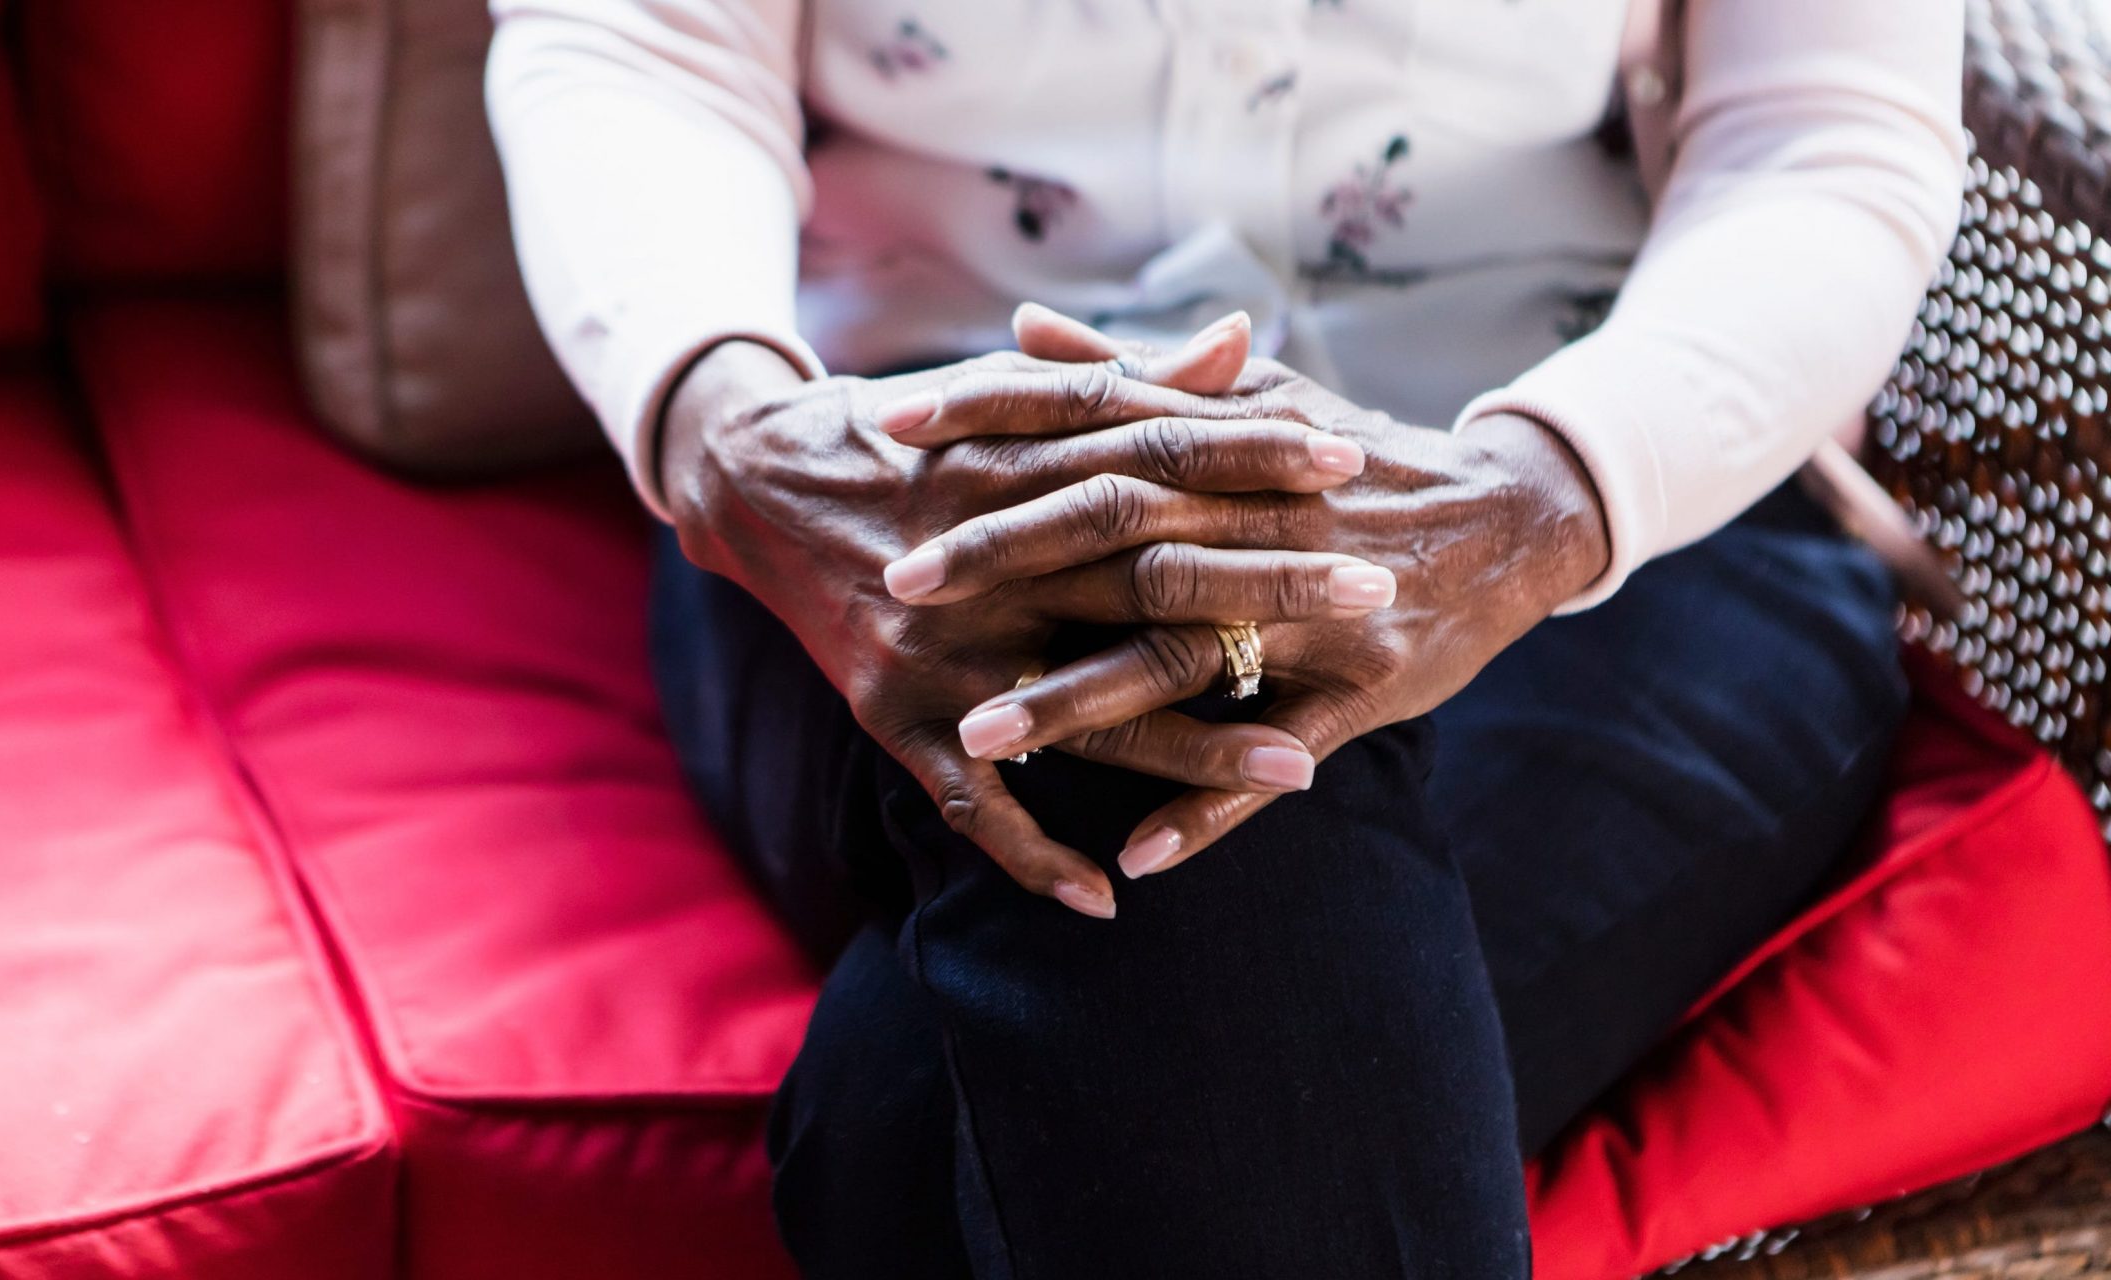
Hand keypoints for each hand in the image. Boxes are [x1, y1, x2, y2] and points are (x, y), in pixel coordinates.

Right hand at [660, 326, 1375, 916]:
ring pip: (1082, 708)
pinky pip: (974, 803)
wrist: (755, 484)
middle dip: (1265, 591)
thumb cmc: (903, 437)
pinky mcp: (895, 717)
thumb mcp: (1004, 398)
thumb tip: (1238, 342)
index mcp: (1016, 467)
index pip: (1155, 456)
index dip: (1252, 459)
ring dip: (1191, 745)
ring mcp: (942, 650)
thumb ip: (1127, 382)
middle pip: (1145, 576)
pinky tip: (1109, 899)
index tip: (1350, 465)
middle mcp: (986, 560)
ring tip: (1298, 768)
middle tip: (1376, 596)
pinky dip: (1035, 855)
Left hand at [880, 307, 1612, 878]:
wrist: (1515, 516)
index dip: (990, 415)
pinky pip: (1270, 758)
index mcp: (1226, 444)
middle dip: (1006, 562)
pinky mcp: (1362, 691)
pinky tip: (1129, 860)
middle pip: (1117, 537)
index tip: (890, 426)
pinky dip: (1204, 809)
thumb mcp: (1251, 399)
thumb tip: (1021, 325)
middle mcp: (1262, 520)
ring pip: (1179, 660)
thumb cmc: (1355, 454)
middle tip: (903, 584)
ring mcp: (1313, 610)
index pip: (1090, 419)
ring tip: (978, 736)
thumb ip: (1129, 374)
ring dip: (1076, 703)